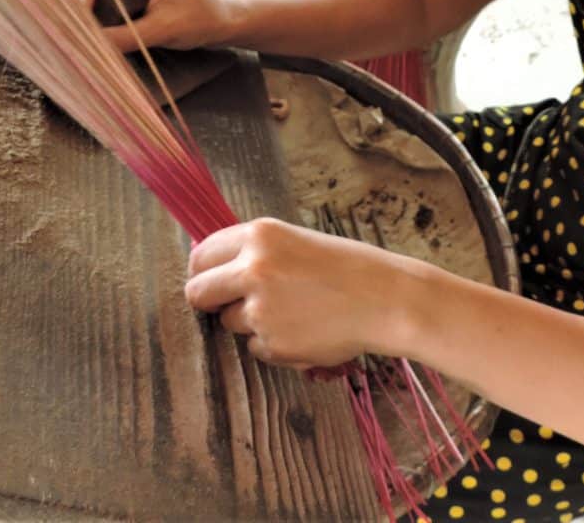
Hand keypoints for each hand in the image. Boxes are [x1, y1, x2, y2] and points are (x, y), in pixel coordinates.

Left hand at [185, 218, 416, 368]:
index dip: (202, 271)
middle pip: (198, 292)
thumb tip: (212, 268)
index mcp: (259, 235)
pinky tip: (305, 330)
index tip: (208, 280)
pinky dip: (273, 344)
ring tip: (292, 313)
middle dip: (208, 302)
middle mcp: (253, 269)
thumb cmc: (347, 268)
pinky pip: (256, 348)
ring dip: (249, 323)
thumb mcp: (297, 242)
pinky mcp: (272, 344)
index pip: (201, 255)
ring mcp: (260, 309)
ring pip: (229, 323)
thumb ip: (255, 253)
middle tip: (227, 305)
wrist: (386, 300)